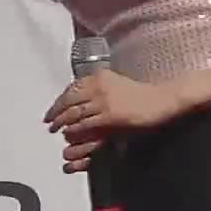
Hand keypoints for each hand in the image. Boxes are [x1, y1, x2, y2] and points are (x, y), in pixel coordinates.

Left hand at [44, 69, 180, 146]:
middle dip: (55, 112)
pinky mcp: (109, 116)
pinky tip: (70, 135)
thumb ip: (100, 89)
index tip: (52, 109)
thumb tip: (84, 97)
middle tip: (48, 122)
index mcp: (99, 76)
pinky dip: (75, 130)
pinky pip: (85, 124)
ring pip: (73, 113)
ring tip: (55, 130)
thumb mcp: (117, 84)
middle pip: (68, 100)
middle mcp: (98, 86)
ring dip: (61, 122)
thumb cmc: (143, 95)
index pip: (71, 88)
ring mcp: (103, 101)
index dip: (59, 100)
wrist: (162, 100)